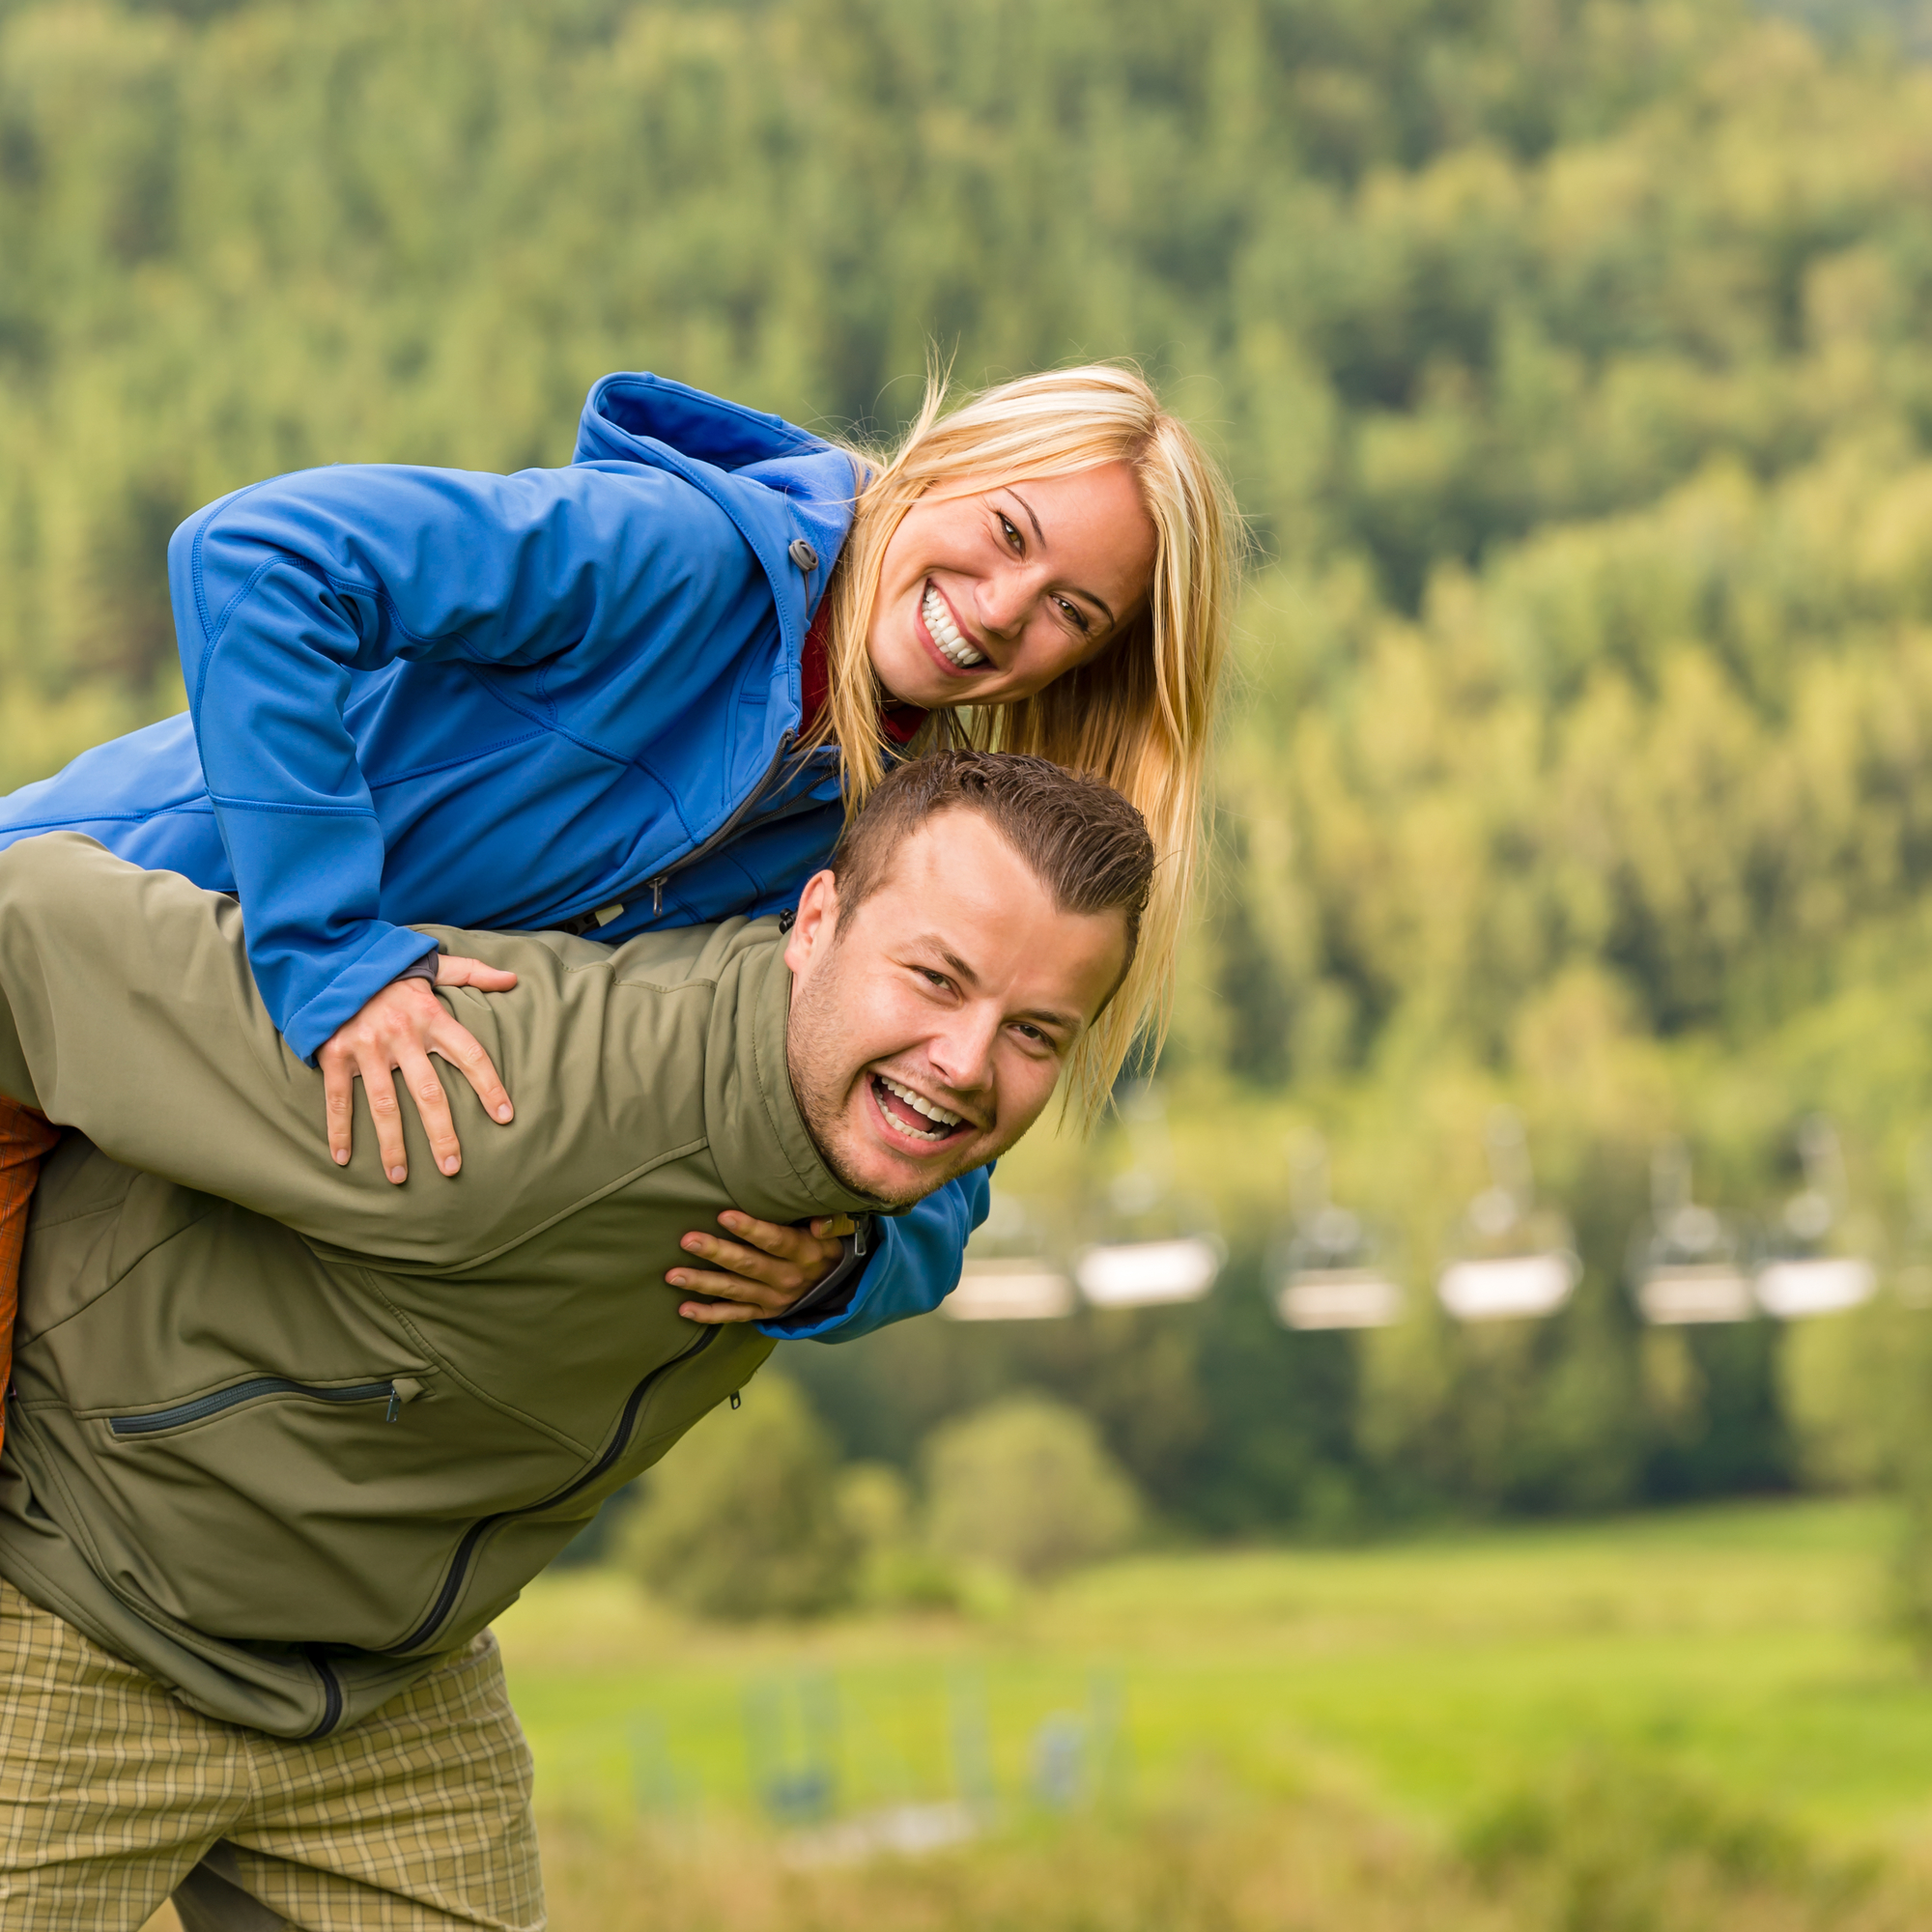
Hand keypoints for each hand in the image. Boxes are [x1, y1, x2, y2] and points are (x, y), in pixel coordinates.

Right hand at [318, 955, 518, 1182]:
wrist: (329, 957)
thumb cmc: (386, 969)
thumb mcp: (430, 965)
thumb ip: (472, 973)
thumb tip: (513, 977)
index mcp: (430, 1017)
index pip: (471, 1055)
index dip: (490, 1086)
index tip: (505, 1116)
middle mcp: (401, 1036)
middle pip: (428, 1094)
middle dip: (442, 1134)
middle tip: (452, 1167)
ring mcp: (367, 1047)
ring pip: (384, 1106)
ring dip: (392, 1145)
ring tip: (399, 1177)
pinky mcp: (334, 1054)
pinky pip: (338, 1099)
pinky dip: (338, 1130)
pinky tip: (343, 1158)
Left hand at [669, 1211, 856, 1324]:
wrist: (839, 1287)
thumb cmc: (828, 1245)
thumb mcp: (841, 1232)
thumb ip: (832, 1223)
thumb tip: (818, 1224)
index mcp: (806, 1253)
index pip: (776, 1241)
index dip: (751, 1229)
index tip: (724, 1215)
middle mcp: (788, 1279)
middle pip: (748, 1265)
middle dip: (717, 1252)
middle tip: (688, 1240)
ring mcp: (774, 1299)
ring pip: (734, 1290)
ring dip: (703, 1282)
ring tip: (674, 1275)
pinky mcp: (764, 1313)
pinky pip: (734, 1316)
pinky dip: (709, 1315)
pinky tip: (684, 1309)